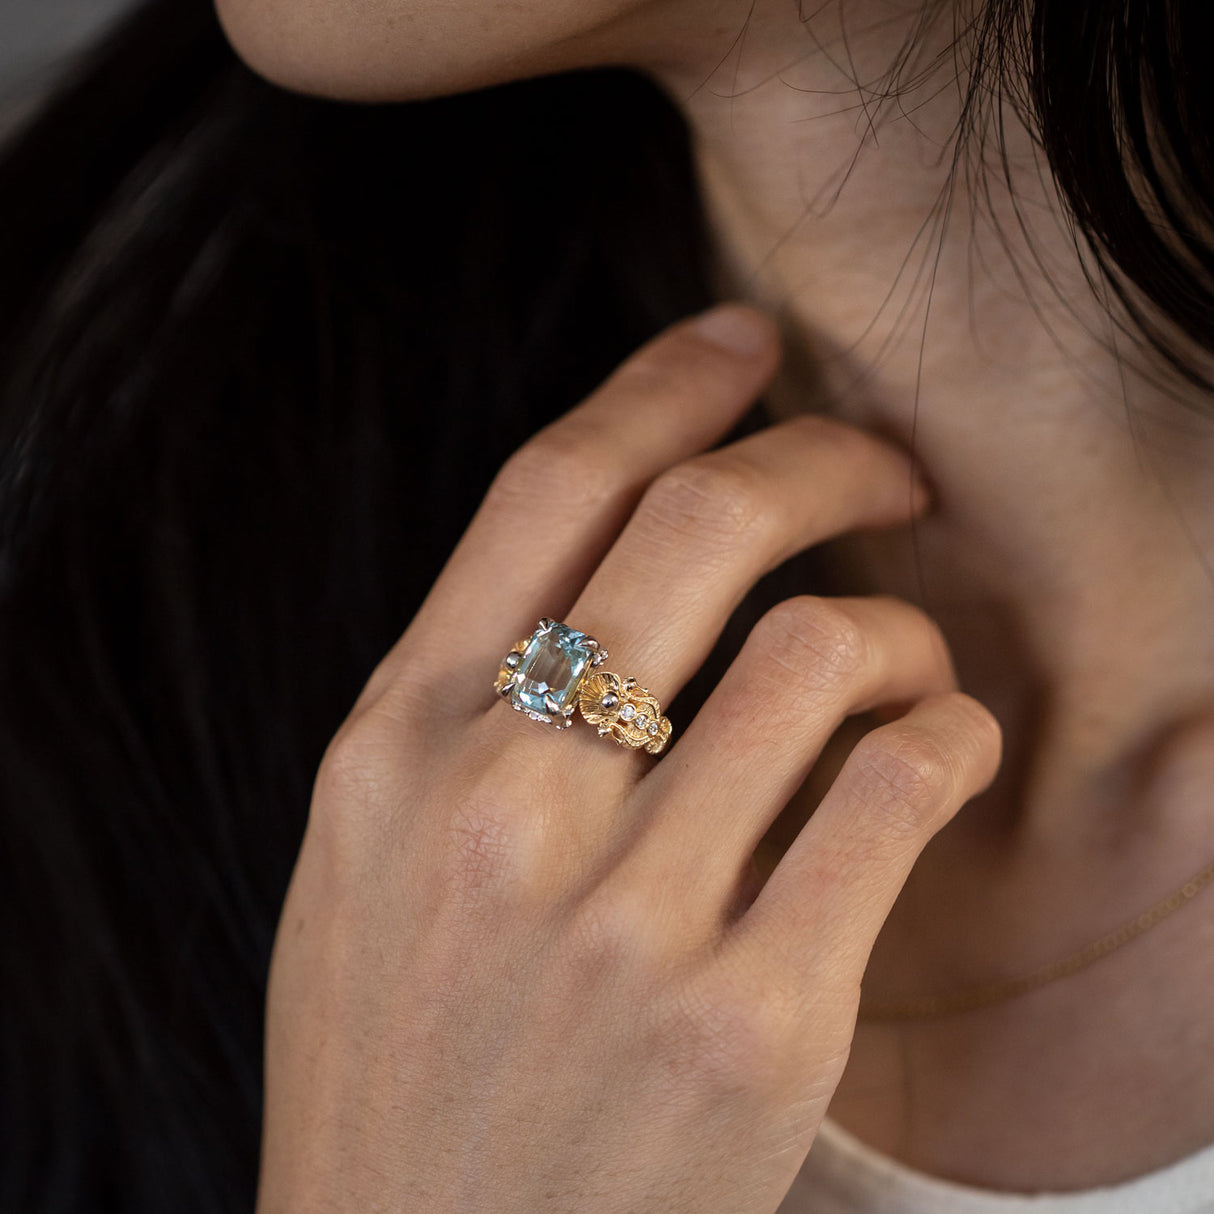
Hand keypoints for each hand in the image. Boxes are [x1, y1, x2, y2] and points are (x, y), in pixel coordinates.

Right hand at [255, 304, 1001, 1212]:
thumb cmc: (397, 1060)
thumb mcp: (367, 857)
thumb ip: (465, 705)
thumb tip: (611, 568)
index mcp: (394, 746)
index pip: (549, 489)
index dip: (662, 384)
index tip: (742, 343)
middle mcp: (499, 804)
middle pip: (700, 525)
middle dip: (821, 455)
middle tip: (882, 465)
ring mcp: (627, 916)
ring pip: (825, 646)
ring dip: (901, 624)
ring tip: (906, 661)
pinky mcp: (752, 1018)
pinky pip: (897, 788)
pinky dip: (946, 738)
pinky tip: (935, 754)